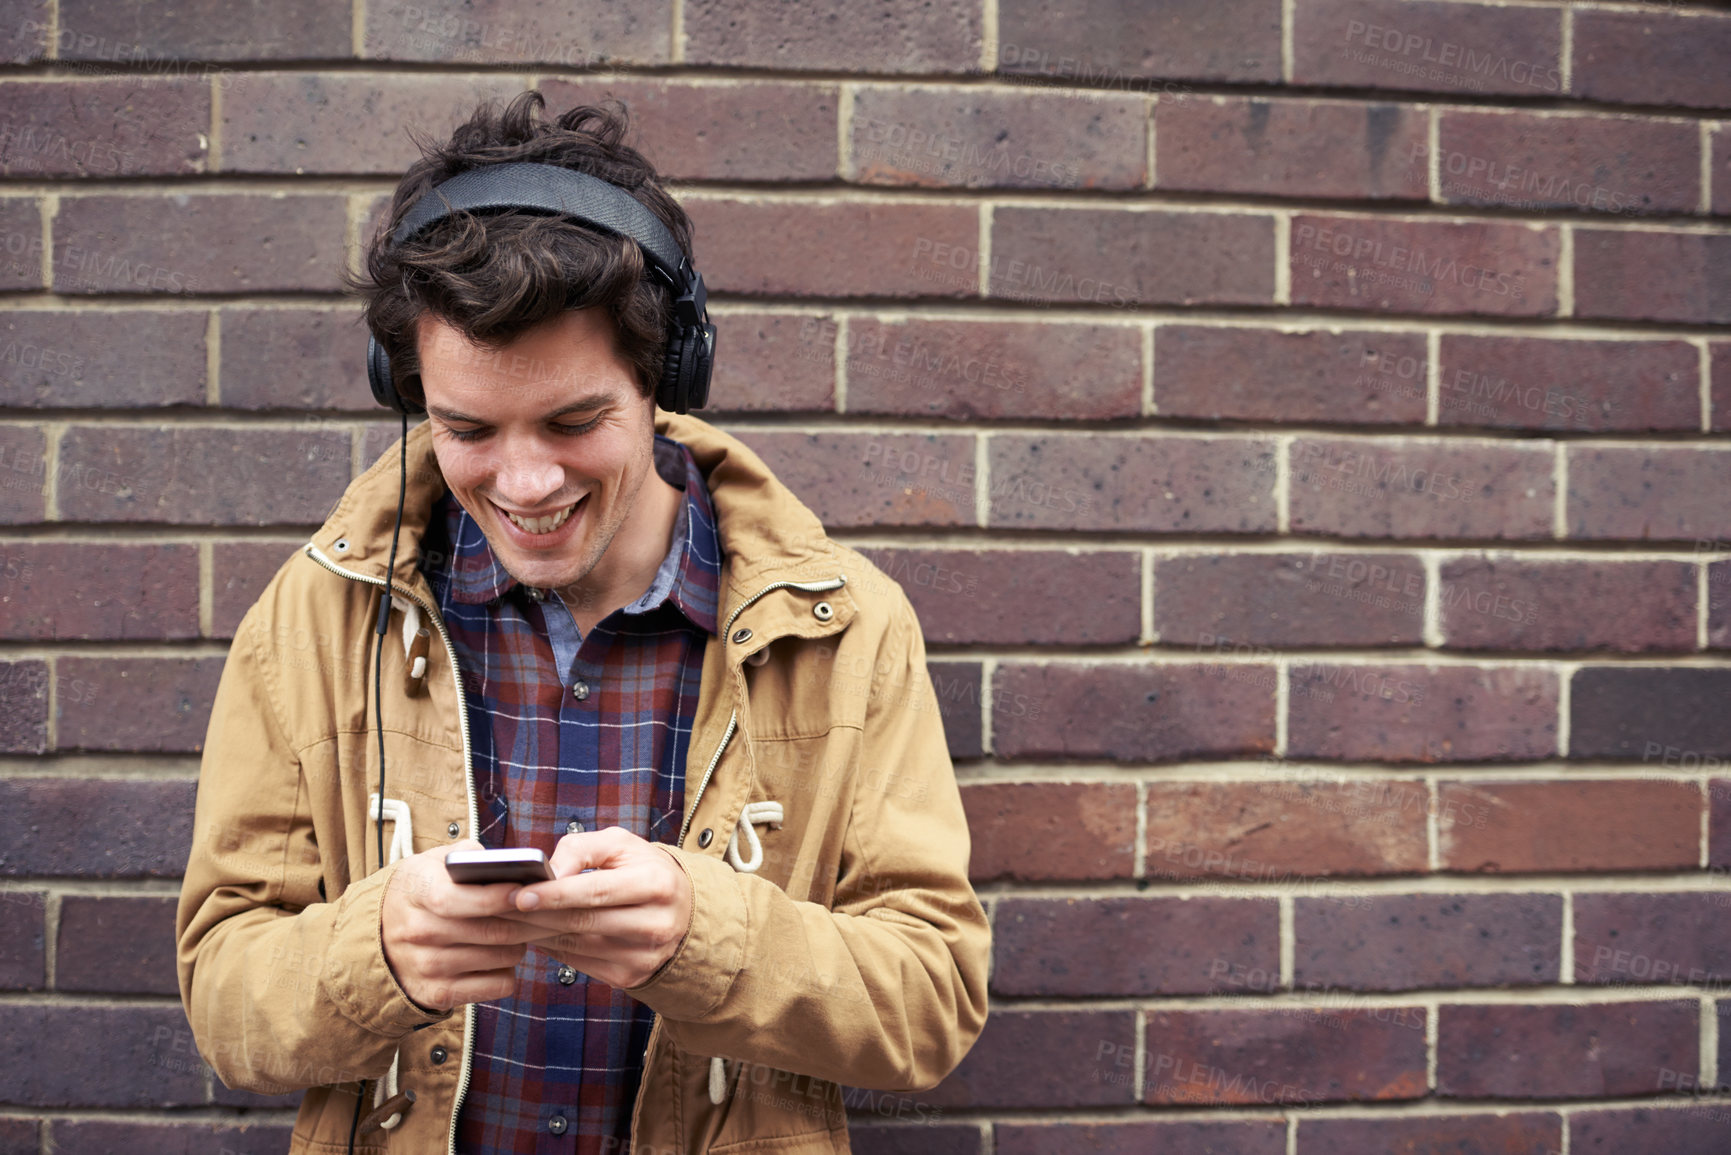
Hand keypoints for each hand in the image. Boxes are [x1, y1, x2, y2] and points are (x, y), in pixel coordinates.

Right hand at [380, 839, 544, 1012]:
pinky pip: (496, 985)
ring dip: (520, 945)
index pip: (459, 899)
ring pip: (499, 958)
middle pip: (490, 931)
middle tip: (542, 912)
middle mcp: (418, 931)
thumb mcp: (430, 862)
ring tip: (521, 931)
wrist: (375, 936)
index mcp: (417, 892)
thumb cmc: (418, 892)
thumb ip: (466, 855)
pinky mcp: (437, 994)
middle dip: (526, 921)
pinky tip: (502, 957)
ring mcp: (426, 966)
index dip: (498, 896)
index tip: (526, 891)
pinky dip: (509, 971)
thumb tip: (507, 861)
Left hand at [499, 826, 691, 990]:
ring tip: (507, 919)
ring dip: (535, 933)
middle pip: (582, 921)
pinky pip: (578, 963)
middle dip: (535, 915)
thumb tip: (548, 872)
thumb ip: (582, 848)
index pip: (596, 891)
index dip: (554, 894)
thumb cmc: (643, 870)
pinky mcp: (629, 976)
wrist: (684, 911)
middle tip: (497, 908)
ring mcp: (643, 956)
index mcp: (656, 884)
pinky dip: (551, 948)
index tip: (519, 894)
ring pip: (575, 946)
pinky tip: (533, 934)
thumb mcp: (621, 845)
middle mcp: (655, 924)